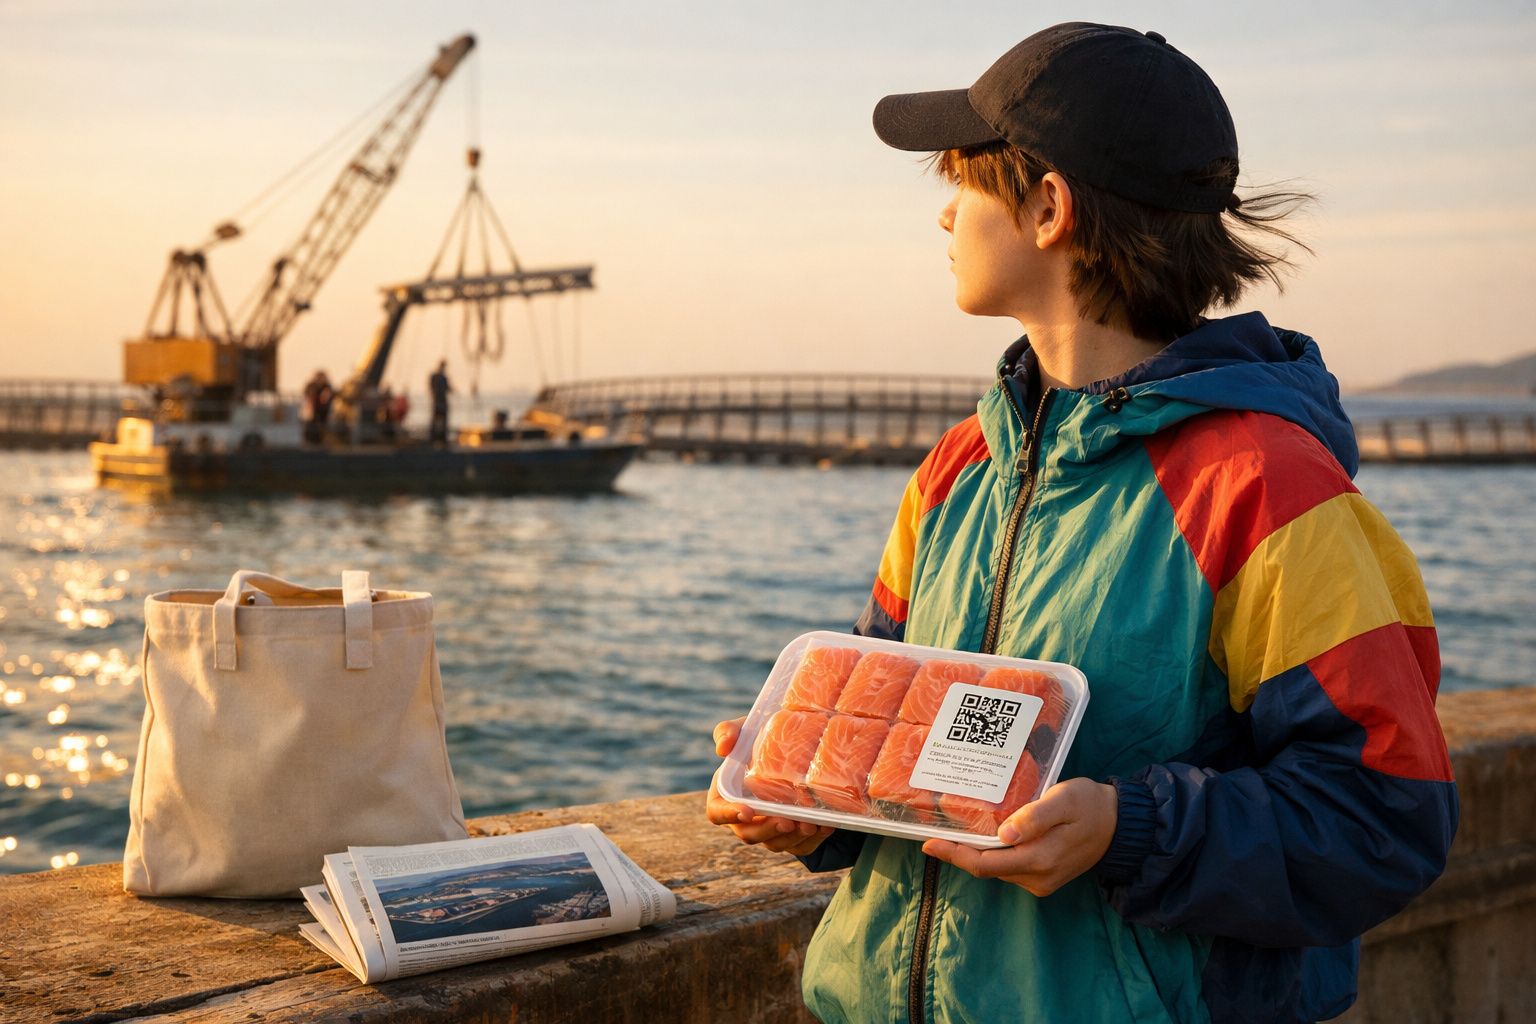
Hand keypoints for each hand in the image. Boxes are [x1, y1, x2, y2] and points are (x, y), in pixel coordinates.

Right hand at [705, 717, 833, 855]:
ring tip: (810, 824)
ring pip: (775, 844)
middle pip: (750, 834)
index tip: (746, 811)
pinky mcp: (790, 836)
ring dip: (792, 838)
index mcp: (725, 796)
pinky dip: (813, 840)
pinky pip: (800, 846)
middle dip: (769, 830)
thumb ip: (728, 732)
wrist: (790, 750)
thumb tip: (723, 748)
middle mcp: (744, 818)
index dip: (729, 815)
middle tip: (787, 821)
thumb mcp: (744, 730)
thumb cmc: (758, 740)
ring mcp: (767, 829)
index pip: (717, 813)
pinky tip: (825, 826)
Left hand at [921, 777, 1117, 896]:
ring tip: (953, 831)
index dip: (954, 855)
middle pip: (986, 868)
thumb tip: (1003, 834)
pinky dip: (992, 854)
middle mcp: (1036, 877)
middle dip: (958, 852)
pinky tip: (982, 836)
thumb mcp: (1063, 800)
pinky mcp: (1044, 877)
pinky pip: (1009, 867)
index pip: (984, 863)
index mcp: (1039, 859)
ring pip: (996, 868)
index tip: (929, 843)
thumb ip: (1034, 818)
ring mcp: (1040, 880)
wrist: (1120, 825)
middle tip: (934, 832)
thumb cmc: (1090, 804)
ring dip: (974, 853)